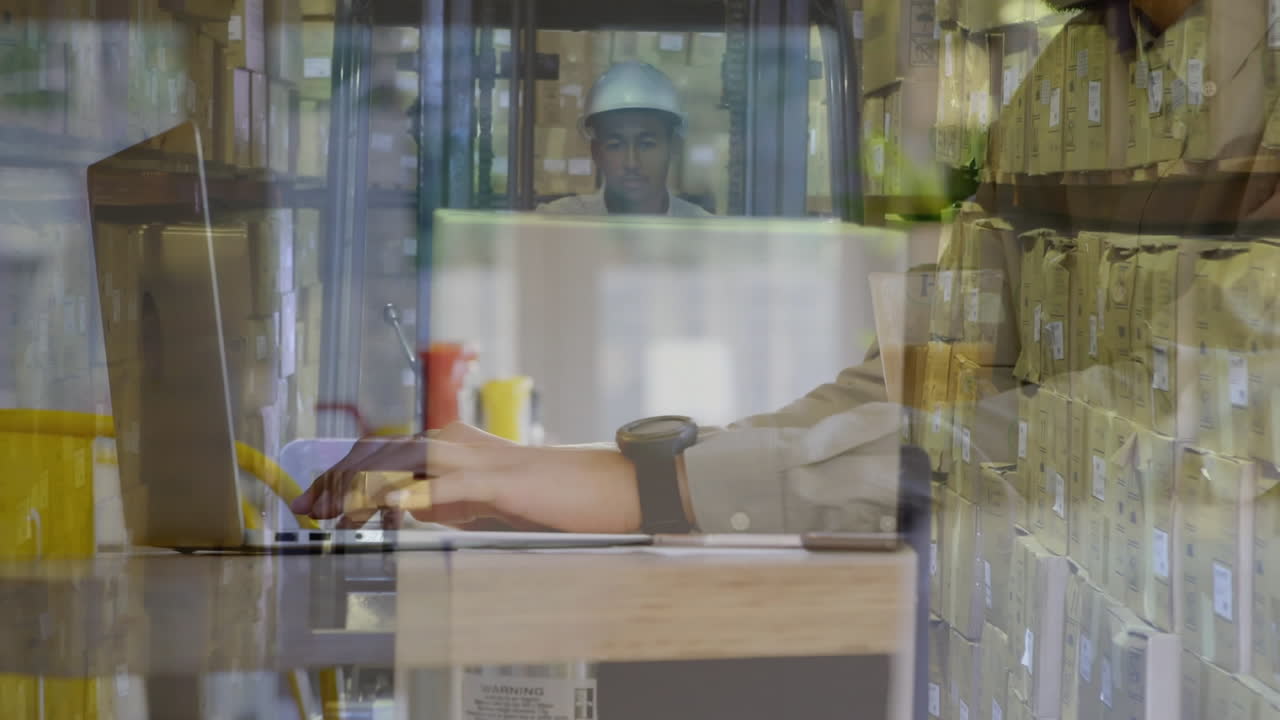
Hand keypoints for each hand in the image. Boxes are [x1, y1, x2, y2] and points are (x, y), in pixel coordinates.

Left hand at [289, 422, 642, 532]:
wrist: (610, 489)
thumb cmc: (555, 498)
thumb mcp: (489, 503)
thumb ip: (449, 500)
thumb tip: (407, 506)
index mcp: (456, 448)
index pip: (386, 452)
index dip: (344, 473)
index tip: (315, 501)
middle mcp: (462, 444)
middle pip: (384, 450)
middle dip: (339, 478)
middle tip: (307, 507)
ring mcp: (482, 459)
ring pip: (408, 460)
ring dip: (367, 486)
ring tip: (337, 512)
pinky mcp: (504, 480)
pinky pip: (453, 483)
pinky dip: (420, 492)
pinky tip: (393, 505)